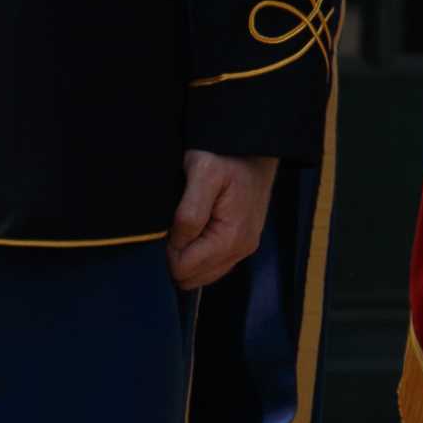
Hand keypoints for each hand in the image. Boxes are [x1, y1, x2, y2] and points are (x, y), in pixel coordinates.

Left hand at [170, 153, 276, 289]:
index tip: (169, 224)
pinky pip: (213, 265)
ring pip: (202, 274)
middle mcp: (241, 249)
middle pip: (193, 277)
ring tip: (186, 225)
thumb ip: (189, 213)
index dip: (169, 250)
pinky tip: (195, 231)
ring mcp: (244, 248)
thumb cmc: (226, 156)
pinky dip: (199, 255)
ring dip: (187, 256)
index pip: (185, 269)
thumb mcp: (203, 173)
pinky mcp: (242, 242)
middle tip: (175, 225)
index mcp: (231, 238)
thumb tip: (177, 245)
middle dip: (177, 257)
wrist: (254, 145)